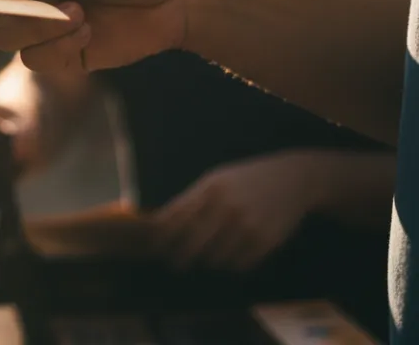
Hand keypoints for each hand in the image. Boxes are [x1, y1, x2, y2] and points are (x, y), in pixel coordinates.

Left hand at [153, 153, 318, 271]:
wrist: (294, 179)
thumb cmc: (245, 180)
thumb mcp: (215, 180)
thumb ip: (190, 200)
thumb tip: (159, 226)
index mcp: (209, 188)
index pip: (173, 220)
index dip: (159, 240)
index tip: (152, 250)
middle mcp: (227, 207)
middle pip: (190, 246)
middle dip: (178, 259)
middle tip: (174, 264)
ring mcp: (248, 225)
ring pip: (214, 260)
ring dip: (207, 262)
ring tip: (207, 257)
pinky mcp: (267, 241)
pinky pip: (239, 266)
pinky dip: (231, 265)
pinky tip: (231, 256)